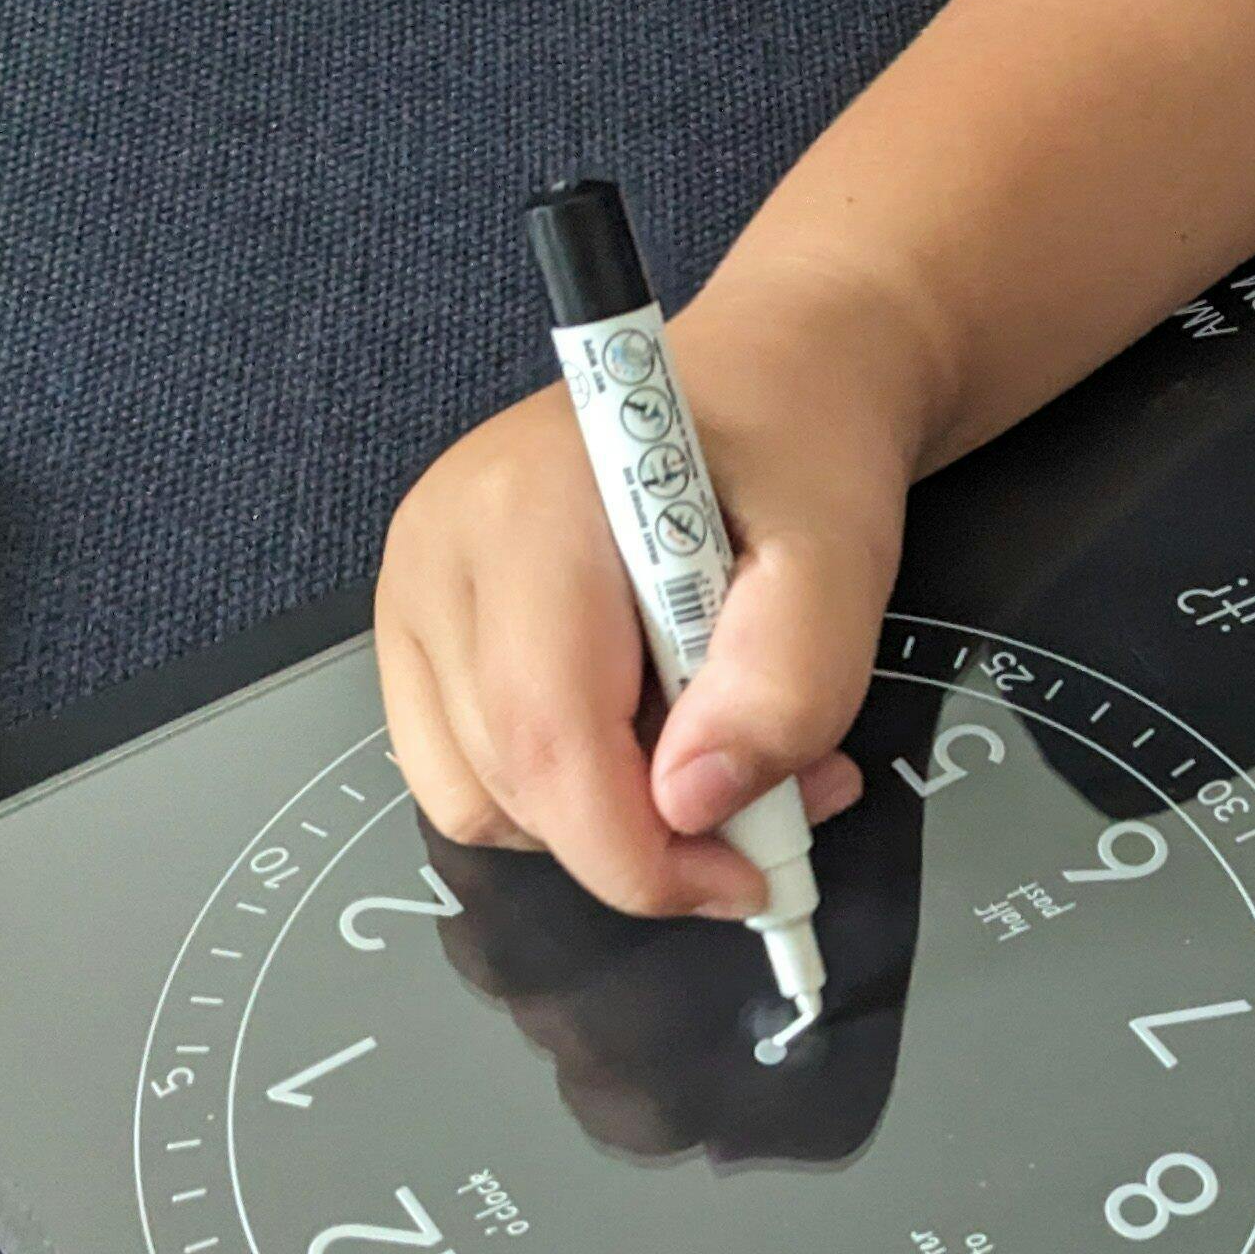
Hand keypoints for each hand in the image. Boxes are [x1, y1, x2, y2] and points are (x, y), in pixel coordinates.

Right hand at [374, 257, 920, 917]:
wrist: (770, 375)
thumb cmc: (799, 445)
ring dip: (605, 817)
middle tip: (768, 800)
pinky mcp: (417, 625)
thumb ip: (786, 684)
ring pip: (480, 798)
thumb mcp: (841, 558)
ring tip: (714, 744)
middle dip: (642, 838)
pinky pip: (467, 771)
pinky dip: (563, 789)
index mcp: (531, 508)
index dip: (639, 853)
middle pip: (508, 785)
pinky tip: (648, 731)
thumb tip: (692, 807)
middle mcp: (441, 545)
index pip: (544, 739)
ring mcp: (413, 586)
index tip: (743, 878)